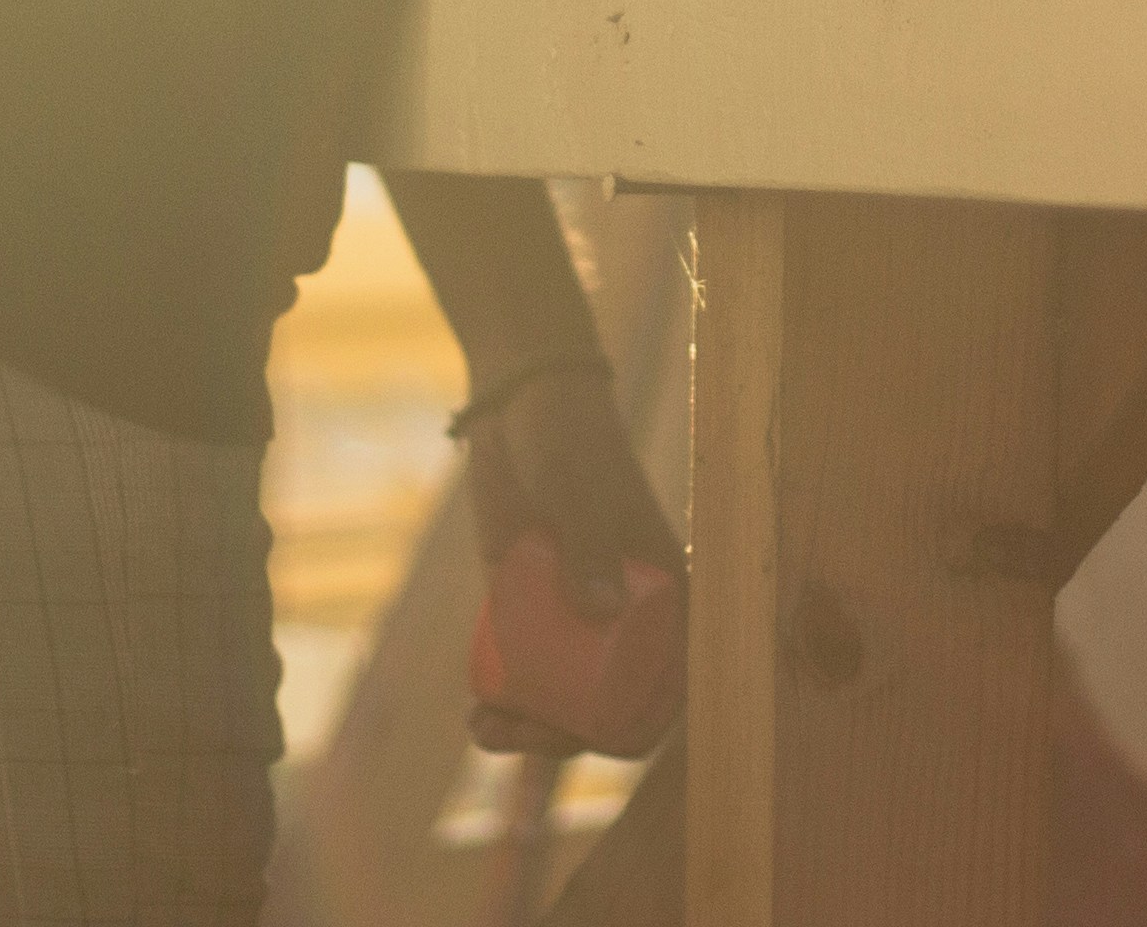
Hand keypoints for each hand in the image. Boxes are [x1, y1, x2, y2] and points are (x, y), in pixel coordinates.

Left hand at [460, 367, 683, 757]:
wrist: (519, 403)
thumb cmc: (565, 436)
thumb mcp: (577, 487)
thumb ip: (590, 539)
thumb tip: (601, 612)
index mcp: (665, 586)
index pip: (670, 676)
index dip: (641, 723)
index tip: (595, 744)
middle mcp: (627, 608)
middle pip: (607, 698)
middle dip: (560, 735)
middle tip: (510, 733)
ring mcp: (578, 607)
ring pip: (564, 691)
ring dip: (530, 726)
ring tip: (483, 730)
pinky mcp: (532, 599)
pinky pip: (529, 662)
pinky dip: (508, 694)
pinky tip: (476, 711)